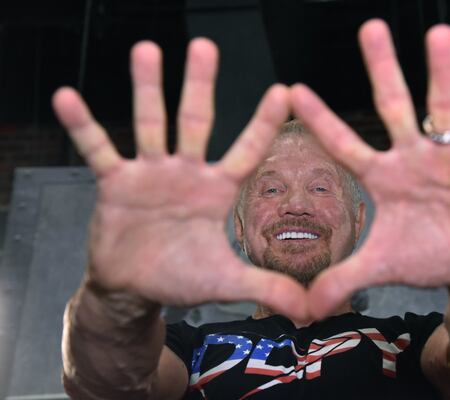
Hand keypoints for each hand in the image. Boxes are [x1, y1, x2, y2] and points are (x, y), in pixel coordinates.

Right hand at [53, 39, 307, 320]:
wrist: (136, 287)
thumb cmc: (183, 277)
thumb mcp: (227, 280)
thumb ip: (268, 287)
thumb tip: (312, 310)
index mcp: (217, 189)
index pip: (247, 150)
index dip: (264, 123)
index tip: (284, 90)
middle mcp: (186, 172)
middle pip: (196, 121)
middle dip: (200, 85)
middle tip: (205, 45)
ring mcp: (150, 173)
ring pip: (150, 124)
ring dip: (147, 88)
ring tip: (147, 49)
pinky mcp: (115, 182)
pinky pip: (97, 150)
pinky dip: (83, 126)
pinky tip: (65, 97)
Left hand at [291, 20, 449, 318]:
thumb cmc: (422, 255)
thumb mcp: (378, 266)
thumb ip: (342, 280)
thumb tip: (304, 309)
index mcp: (381, 177)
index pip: (344, 144)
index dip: (321, 119)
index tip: (294, 88)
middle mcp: (411, 158)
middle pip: (393, 107)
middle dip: (382, 70)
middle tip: (371, 29)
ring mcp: (448, 158)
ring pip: (444, 109)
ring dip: (443, 74)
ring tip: (440, 35)